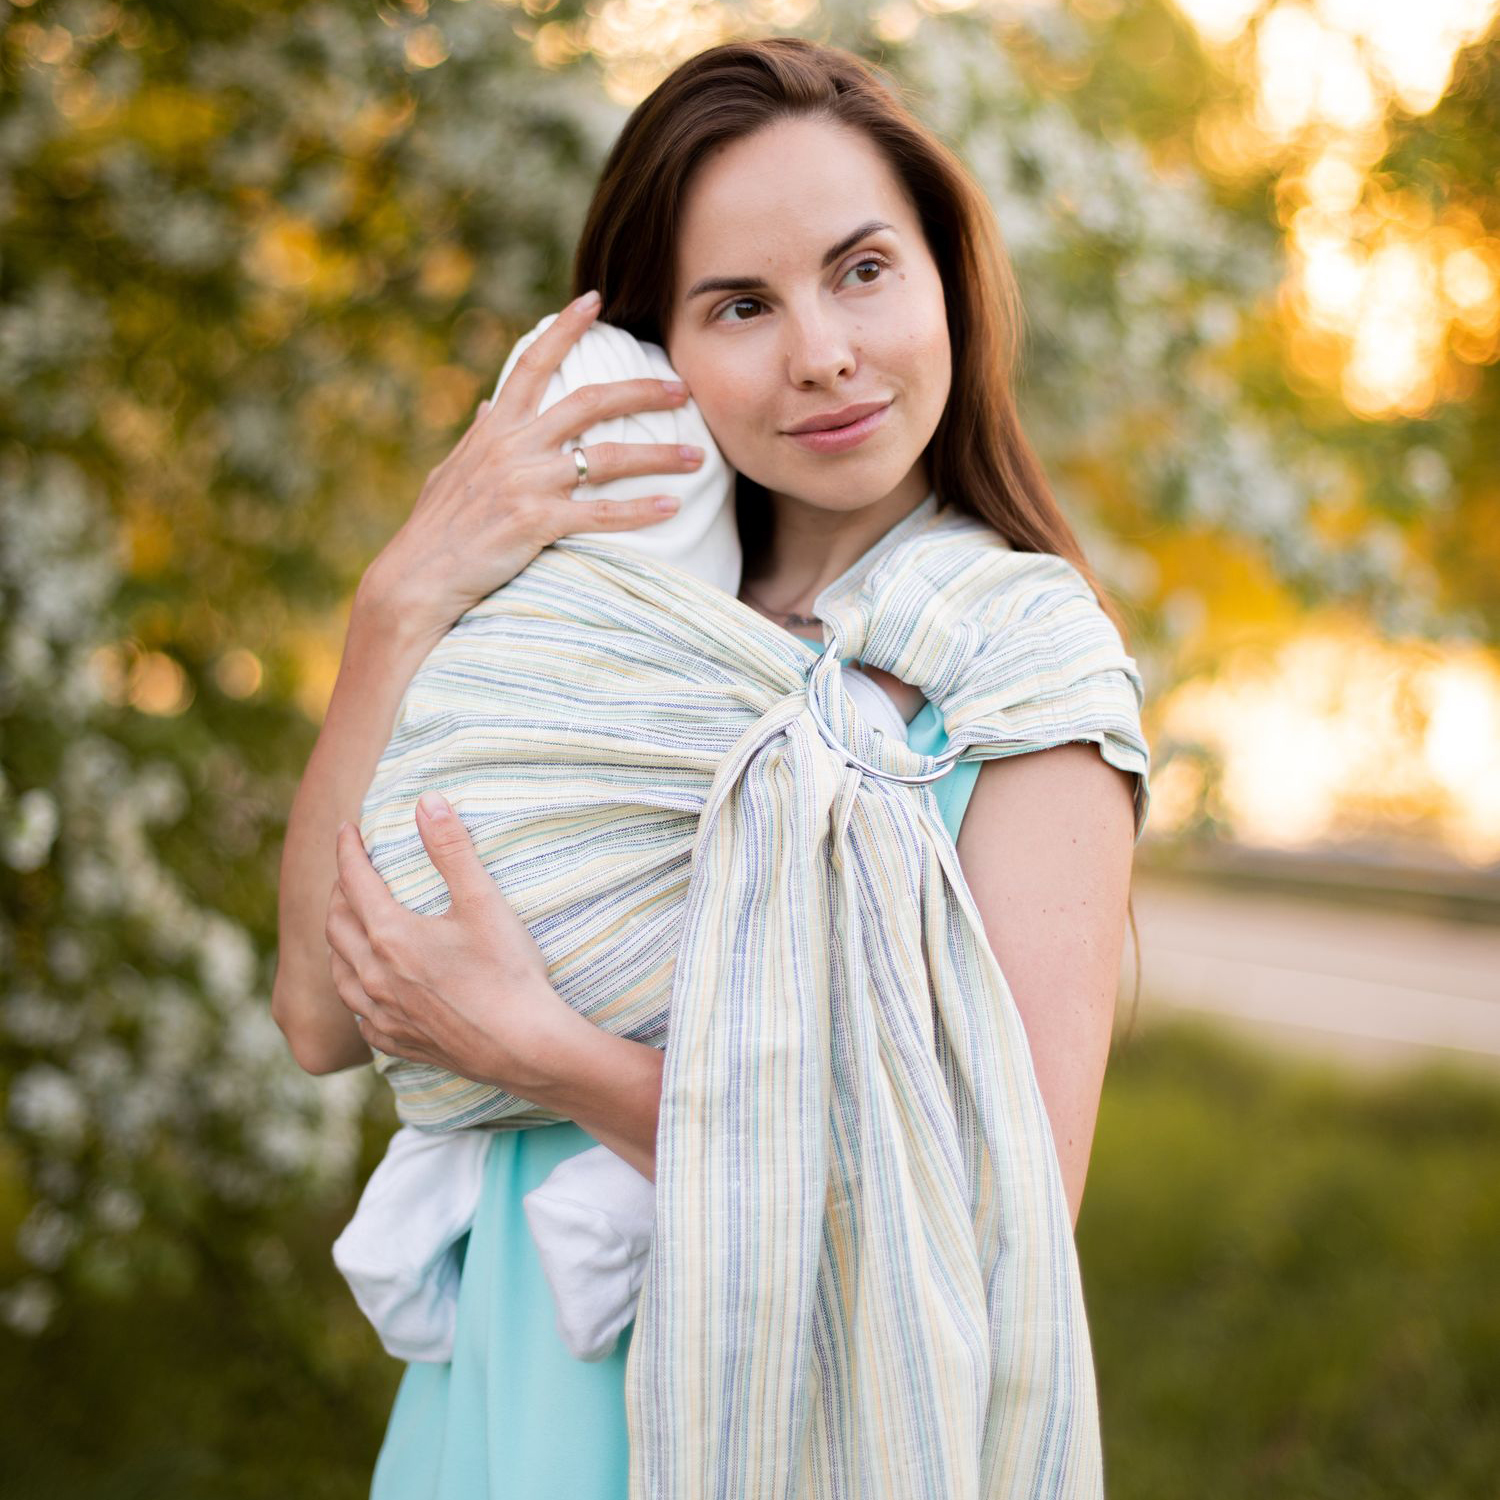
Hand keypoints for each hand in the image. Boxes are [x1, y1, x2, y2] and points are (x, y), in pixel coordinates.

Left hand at [325, 791, 580, 1098]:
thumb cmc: (508, 972)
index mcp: (389, 935)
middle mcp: (373, 975)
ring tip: (348, 924)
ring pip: (338, 970)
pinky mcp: (395, 1041)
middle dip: (339, 891)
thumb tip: (427, 802)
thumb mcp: (483, 901)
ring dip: (337, 939)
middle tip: (351, 872)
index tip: (347, 829)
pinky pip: (357, 1012)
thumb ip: (452, 849)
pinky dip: (353, 987)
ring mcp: (380, 1013)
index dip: (348, 850)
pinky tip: (366, 986)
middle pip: (337, 924)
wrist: (523, 1046)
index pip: (354, 880)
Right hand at [361, 289, 706, 636]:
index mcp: (494, 427)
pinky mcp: (536, 523)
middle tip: (683, 389)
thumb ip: (477, 435)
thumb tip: (486, 405)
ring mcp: (526, 483)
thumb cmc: (436, 527)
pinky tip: (672, 506)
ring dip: (659, 455)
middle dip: (643, 391)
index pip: (532, 363)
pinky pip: (602, 513)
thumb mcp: (451, 469)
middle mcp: (513, 446)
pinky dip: (641, 510)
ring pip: (608, 457)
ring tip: (696, 456)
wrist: (418, 576)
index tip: (594, 300)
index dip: (565, 328)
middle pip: (591, 402)